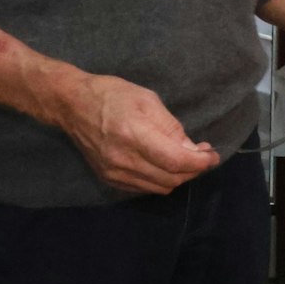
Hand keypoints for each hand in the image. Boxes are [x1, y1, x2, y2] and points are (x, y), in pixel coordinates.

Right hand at [55, 73, 220, 194]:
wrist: (71, 105)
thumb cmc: (113, 95)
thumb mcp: (148, 100)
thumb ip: (172, 128)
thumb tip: (193, 150)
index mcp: (134, 134)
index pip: (175, 161)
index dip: (200, 163)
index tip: (212, 156)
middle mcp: (122, 159)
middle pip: (170, 178)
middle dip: (193, 170)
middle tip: (202, 155)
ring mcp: (113, 172)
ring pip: (159, 187)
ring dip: (178, 177)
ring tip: (185, 159)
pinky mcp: (108, 178)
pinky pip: (143, 188)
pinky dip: (160, 180)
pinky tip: (163, 165)